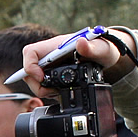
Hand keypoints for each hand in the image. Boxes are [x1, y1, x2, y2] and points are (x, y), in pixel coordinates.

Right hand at [21, 29, 135, 96]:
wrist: (108, 57)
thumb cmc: (104, 49)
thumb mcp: (101, 49)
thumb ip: (91, 48)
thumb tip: (81, 43)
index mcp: (56, 46)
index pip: (30, 52)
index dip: (30, 66)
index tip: (42, 78)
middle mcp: (50, 56)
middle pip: (29, 70)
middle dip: (37, 84)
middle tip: (52, 91)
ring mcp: (52, 66)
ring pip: (35, 80)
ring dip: (43, 90)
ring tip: (59, 92)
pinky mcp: (55, 75)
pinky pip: (44, 85)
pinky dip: (50, 92)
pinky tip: (61, 93)